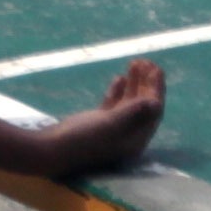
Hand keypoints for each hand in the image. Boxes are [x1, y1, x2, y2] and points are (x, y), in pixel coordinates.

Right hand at [33, 59, 165, 174]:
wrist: (53, 148)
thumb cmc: (84, 138)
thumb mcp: (110, 124)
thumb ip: (133, 112)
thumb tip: (157, 101)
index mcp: (136, 138)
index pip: (152, 112)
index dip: (156, 90)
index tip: (156, 69)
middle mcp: (129, 134)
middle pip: (143, 106)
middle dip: (147, 84)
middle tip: (148, 62)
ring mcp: (113, 129)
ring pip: (129, 103)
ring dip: (134, 84)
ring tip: (135, 63)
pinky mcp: (99, 123)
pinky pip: (114, 104)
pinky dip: (118, 91)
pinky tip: (119, 78)